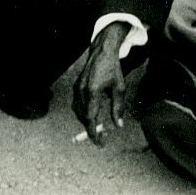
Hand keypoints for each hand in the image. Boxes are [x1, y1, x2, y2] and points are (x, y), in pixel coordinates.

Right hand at [71, 25, 128, 144]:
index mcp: (92, 92)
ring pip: (78, 111)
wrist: (102, 51)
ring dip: (87, 121)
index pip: (90, 118)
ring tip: (99, 127)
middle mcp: (81, 90)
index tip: (100, 143)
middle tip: (102, 138)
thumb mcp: (119, 88)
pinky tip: (93, 113)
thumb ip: (118, 108)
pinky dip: (84, 112)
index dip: (93, 133)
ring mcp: (77, 87)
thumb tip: (118, 126)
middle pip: (82, 117)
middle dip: (91, 129)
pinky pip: (77, 104)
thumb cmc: (113, 69)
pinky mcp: (76, 85)